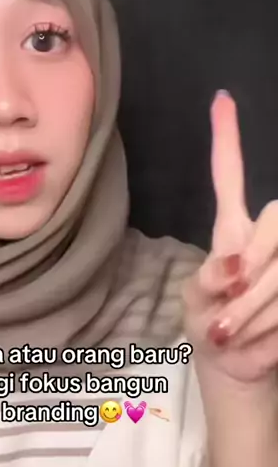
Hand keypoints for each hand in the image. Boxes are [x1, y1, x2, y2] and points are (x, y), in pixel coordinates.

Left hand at [183, 90, 277, 386]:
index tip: (221, 100)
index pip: (229, 179)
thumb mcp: (197, 305)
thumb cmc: (210, 327)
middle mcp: (263, 239)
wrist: (236, 367)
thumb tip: (236, 265)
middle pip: (275, 220)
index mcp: (230, 232)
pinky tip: (258, 338)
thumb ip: (210, 282)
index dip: (227, 141)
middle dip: (257, 267)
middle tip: (228, 310)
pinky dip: (269, 325)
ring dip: (255, 309)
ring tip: (234, 333)